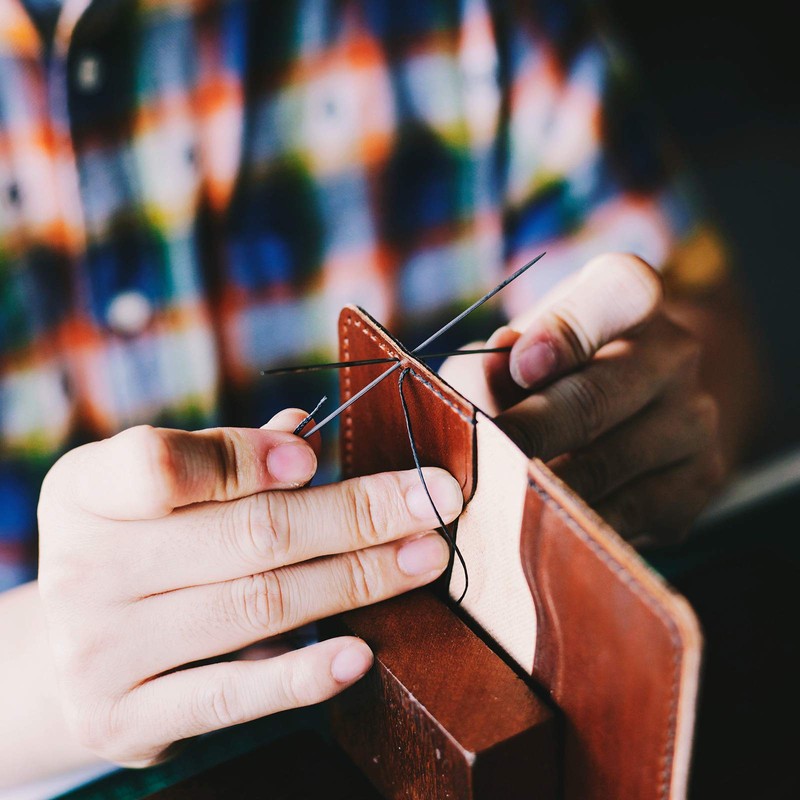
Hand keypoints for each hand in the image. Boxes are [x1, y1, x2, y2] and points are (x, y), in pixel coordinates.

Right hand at [37, 412, 461, 767]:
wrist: (61, 658)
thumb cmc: (135, 551)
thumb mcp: (158, 494)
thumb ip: (228, 459)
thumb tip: (305, 433)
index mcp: (86, 492)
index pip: (161, 464)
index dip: (246, 458)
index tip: (317, 457)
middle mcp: (84, 569)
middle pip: (244, 535)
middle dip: (354, 514)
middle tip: (433, 500)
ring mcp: (101, 652)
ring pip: (256, 605)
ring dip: (357, 579)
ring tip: (424, 558)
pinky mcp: (129, 719)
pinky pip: (231, 696)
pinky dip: (303, 674)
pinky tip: (361, 653)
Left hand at [445, 253, 725, 544]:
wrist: (623, 414)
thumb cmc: (547, 373)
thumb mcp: (511, 351)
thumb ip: (491, 363)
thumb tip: (487, 376)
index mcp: (630, 298)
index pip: (620, 292)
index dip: (566, 330)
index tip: (520, 366)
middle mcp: (675, 351)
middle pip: (598, 395)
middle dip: (532, 432)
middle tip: (487, 458)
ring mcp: (695, 418)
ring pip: (610, 463)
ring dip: (547, 486)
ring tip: (501, 498)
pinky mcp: (700, 480)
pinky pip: (631, 513)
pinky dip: (578, 523)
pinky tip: (543, 524)